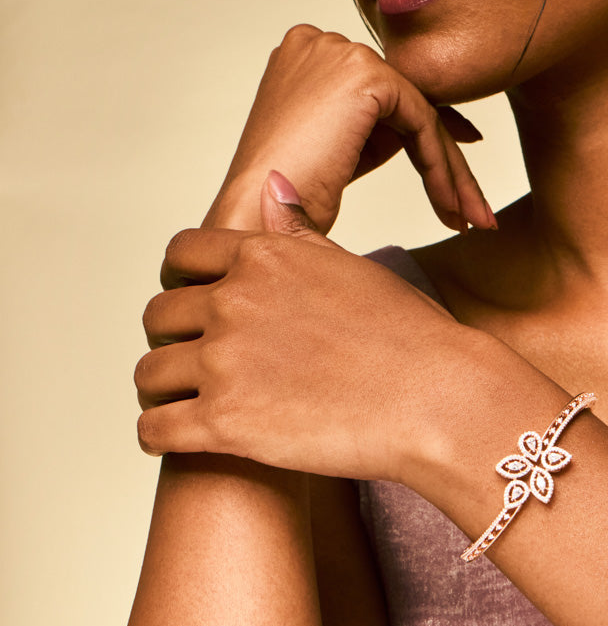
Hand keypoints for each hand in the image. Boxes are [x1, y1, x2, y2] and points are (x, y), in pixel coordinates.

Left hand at [136, 173, 501, 483]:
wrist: (440, 401)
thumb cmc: (412, 338)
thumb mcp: (353, 267)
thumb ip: (298, 233)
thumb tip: (270, 185)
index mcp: (265, 257)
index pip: (182, 254)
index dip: (184, 282)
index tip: (199, 308)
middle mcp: (235, 300)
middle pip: (159, 314)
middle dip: (173, 338)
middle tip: (198, 363)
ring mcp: (225, 361)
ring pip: (148, 374)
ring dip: (163, 390)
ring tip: (188, 404)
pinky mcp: (223, 424)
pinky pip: (153, 430)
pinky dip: (159, 436)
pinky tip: (182, 439)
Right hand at [204, 24, 495, 233]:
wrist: (260, 215)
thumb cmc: (290, 194)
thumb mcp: (340, 146)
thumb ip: (377, 124)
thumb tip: (430, 125)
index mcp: (306, 51)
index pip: (385, 89)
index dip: (426, 131)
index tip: (456, 174)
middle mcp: (321, 41)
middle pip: (406, 100)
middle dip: (444, 157)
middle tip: (474, 209)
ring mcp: (341, 52)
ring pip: (419, 113)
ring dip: (449, 171)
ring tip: (469, 218)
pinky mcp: (363, 75)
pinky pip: (421, 122)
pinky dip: (439, 167)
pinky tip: (451, 204)